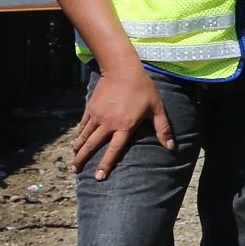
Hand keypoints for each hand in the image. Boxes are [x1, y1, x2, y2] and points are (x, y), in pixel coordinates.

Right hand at [73, 62, 173, 179]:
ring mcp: (97, 115)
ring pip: (84, 136)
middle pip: (93, 146)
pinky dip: (79, 134)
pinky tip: (77, 140)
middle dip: (82, 159)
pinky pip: (83, 124)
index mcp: (124, 127)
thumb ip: (163, 129)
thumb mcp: (157, 108)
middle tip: (75, 171)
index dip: (105, 164)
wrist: (122, 68)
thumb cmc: (142, 88)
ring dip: (78, 149)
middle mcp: (108, 123)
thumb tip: (171, 148)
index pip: (113, 150)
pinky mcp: (91, 107)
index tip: (98, 177)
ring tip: (73, 160)